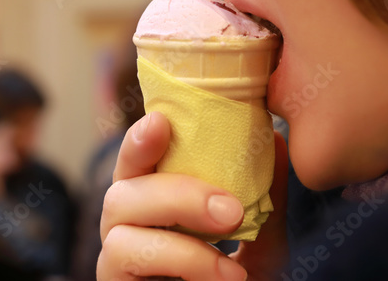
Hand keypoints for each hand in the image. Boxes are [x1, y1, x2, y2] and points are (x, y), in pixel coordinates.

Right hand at [98, 112, 288, 279]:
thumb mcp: (262, 243)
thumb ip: (264, 196)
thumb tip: (272, 136)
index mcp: (155, 206)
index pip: (138, 162)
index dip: (142, 139)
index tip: (163, 122)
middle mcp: (127, 230)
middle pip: (122, 188)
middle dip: (177, 189)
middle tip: (231, 209)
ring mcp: (115, 263)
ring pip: (116, 221)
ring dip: (181, 228)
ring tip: (232, 249)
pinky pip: (124, 257)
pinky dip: (181, 259)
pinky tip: (224, 275)